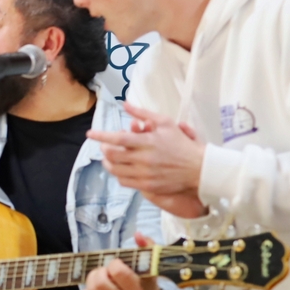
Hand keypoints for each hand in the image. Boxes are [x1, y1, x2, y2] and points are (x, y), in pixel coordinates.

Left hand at [80, 232, 163, 289]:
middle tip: (106, 271)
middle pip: (100, 283)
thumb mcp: (150, 266)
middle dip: (100, 272)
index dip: (114, 264)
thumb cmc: (145, 284)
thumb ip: (147, 247)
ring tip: (100, 278)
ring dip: (92, 280)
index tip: (117, 264)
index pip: (117, 272)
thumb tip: (137, 234)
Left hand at [87, 102, 207, 217]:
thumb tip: (125, 104)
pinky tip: (119, 169)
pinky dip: (118, 174)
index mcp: (147, 142)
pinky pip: (125, 181)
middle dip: (104, 150)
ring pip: (116, 170)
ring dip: (108, 163)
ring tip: (108, 157)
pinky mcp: (148, 186)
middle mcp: (144, 159)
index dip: (101, 136)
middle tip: (103, 146)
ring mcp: (145, 174)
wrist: (198, 168)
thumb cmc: (181, 143)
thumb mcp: (165, 123)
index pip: (118, 139)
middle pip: (113, 156)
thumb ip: (143, 113)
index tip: (90, 134)